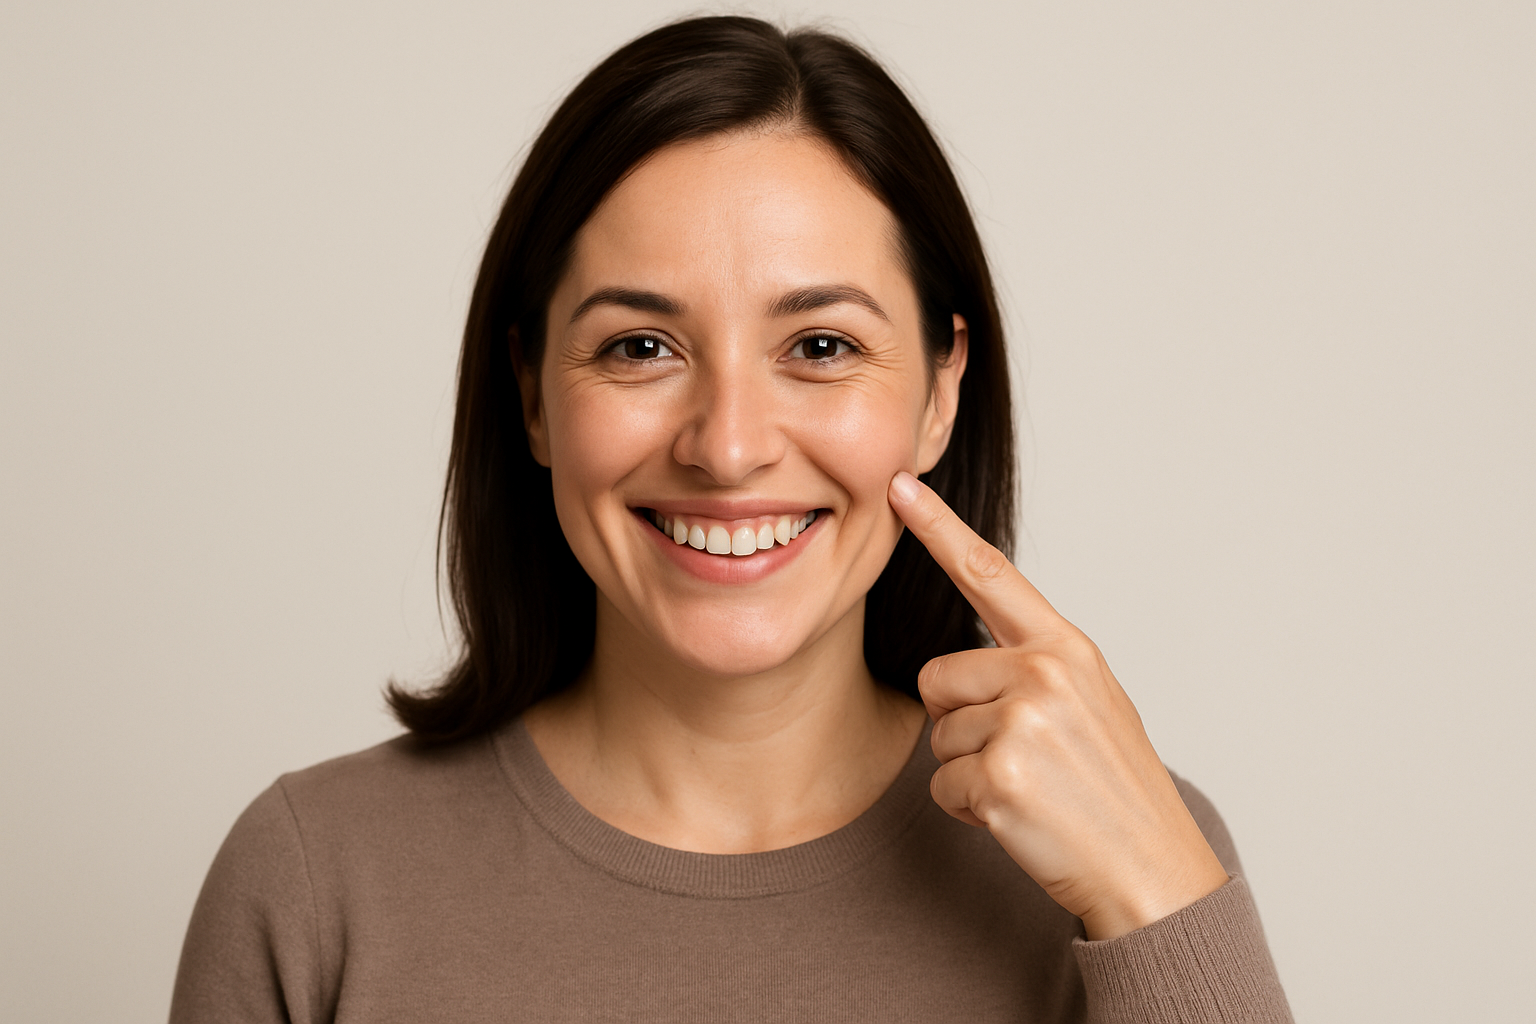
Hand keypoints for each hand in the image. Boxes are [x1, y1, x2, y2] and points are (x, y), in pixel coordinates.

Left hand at [887, 471, 1229, 939]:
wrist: (1155, 873)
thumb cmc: (1116, 790)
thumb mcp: (1091, 704)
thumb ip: (1034, 668)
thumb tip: (964, 662)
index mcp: (1067, 649)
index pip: (989, 574)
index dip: (939, 528)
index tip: (900, 488)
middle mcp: (1045, 674)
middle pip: (938, 676)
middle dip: (961, 722)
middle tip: (1023, 759)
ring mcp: (1023, 723)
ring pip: (939, 736)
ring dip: (969, 771)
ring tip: (1031, 789)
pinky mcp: (1000, 776)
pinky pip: (942, 785)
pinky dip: (970, 810)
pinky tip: (1020, 818)